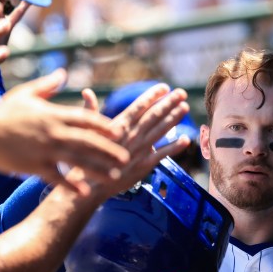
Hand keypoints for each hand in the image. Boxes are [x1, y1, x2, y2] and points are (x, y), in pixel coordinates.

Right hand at [0, 69, 131, 193]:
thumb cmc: (3, 111)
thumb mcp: (26, 94)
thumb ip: (48, 86)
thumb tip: (62, 74)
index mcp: (55, 114)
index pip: (86, 119)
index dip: (104, 126)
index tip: (120, 131)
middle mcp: (54, 131)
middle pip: (88, 141)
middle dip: (109, 150)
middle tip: (126, 158)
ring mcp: (45, 149)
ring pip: (78, 160)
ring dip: (98, 169)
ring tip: (114, 176)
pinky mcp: (34, 165)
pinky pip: (56, 176)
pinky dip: (71, 184)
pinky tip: (84, 192)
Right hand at [68, 83, 191, 199]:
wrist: (91, 184)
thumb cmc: (87, 157)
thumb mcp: (88, 132)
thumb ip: (91, 111)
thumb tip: (87, 92)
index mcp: (119, 125)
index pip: (139, 106)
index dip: (153, 95)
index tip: (165, 87)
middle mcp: (132, 135)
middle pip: (154, 115)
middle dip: (169, 102)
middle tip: (182, 93)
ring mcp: (140, 150)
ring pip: (160, 130)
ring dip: (174, 118)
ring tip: (185, 107)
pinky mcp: (144, 165)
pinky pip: (163, 154)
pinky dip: (175, 146)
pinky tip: (185, 139)